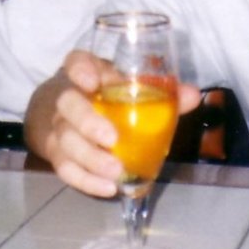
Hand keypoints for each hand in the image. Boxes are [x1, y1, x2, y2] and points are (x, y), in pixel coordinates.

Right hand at [24, 50, 200, 197]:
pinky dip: (85, 180)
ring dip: (90, 158)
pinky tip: (108, 187)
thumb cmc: (104, 96)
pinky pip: (65, 168)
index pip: (75, 61)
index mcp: (85, 73)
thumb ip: (160, 91)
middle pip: (66, 104)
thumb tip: (192, 95)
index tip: (91, 80)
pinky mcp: (56, 154)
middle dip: (87, 122)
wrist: (64, 115)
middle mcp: (66, 97)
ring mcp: (57, 127)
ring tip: (116, 170)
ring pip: (65, 141)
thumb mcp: (126, 86)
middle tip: (112, 139)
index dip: (80, 69)